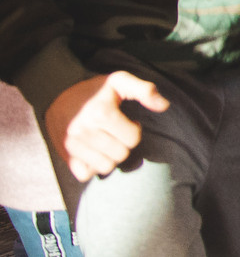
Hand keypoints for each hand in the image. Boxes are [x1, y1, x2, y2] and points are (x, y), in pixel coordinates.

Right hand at [43, 72, 169, 181]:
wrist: (59, 96)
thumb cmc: (96, 91)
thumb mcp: (120, 81)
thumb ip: (144, 90)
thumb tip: (164, 106)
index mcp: (99, 112)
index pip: (133, 138)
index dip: (134, 129)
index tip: (125, 121)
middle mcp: (82, 130)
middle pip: (121, 154)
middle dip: (123, 144)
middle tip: (115, 132)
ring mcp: (71, 145)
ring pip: (105, 167)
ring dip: (110, 156)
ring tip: (106, 141)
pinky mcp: (64, 156)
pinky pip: (85, 175)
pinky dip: (92, 167)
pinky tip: (93, 152)